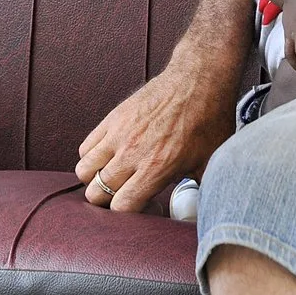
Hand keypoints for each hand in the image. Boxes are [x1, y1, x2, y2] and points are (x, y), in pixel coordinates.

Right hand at [74, 57, 240, 211]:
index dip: (128, 214)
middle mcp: (132, 153)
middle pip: (97, 193)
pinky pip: (84, 147)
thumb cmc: (208, 121)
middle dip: (108, 199)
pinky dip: (91, 157)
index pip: (121, 207)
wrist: (198, 80)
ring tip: (112, 177)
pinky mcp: (112, 118)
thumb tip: (205, 215)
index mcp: (156, 168)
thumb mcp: (211, 162)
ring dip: (95, 179)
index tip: (140, 207)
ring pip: (84, 171)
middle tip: (123, 194)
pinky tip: (108, 157)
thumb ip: (203, 192)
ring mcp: (118, 134)